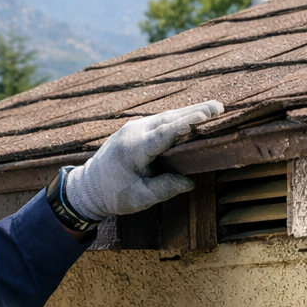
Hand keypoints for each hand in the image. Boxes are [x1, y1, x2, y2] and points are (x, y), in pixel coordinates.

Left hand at [63, 100, 223, 219]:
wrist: (87, 187)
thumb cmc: (112, 194)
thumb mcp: (138, 198)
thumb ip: (164, 189)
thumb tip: (189, 182)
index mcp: (133, 149)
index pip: (165, 133)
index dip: (187, 123)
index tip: (207, 116)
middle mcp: (133, 132)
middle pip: (168, 118)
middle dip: (194, 112)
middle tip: (219, 107)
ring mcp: (133, 128)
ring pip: (164, 116)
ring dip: (188, 112)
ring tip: (213, 109)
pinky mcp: (134, 129)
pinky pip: (159, 121)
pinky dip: (177, 118)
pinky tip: (193, 118)